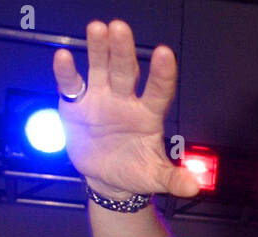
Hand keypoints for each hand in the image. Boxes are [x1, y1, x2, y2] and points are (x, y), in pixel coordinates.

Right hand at [52, 20, 199, 197]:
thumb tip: (194, 187)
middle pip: (126, 71)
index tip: (165, 54)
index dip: (162, 73)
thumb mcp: (155, 177)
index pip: (158, 90)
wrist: (108, 179)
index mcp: (148, 114)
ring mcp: (101, 98)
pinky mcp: (76, 104)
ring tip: (97, 29)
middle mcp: (126, 100)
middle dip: (123, 50)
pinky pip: (71, 85)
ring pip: (100, 68)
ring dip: (99, 49)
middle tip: (120, 28)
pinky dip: (66, 71)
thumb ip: (173, 179)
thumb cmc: (136, 171)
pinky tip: (63, 56)